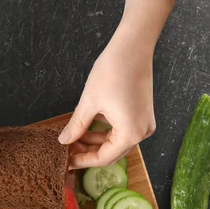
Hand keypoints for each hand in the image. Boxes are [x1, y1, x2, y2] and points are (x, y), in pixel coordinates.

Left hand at [60, 34, 155, 168]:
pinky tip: (89, 125)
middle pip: (111, 152)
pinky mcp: (143, 114)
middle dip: (89, 152)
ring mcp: (145, 124)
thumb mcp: (89, 102)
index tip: (67, 161)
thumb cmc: (113, 71)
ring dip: (96, 141)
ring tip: (75, 136)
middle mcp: (142, 133)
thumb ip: (77, 126)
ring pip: (116, 142)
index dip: (83, 161)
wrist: (133, 47)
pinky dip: (106, 131)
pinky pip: (122, 130)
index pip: (104, 158)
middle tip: (68, 150)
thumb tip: (64, 140)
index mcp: (131, 134)